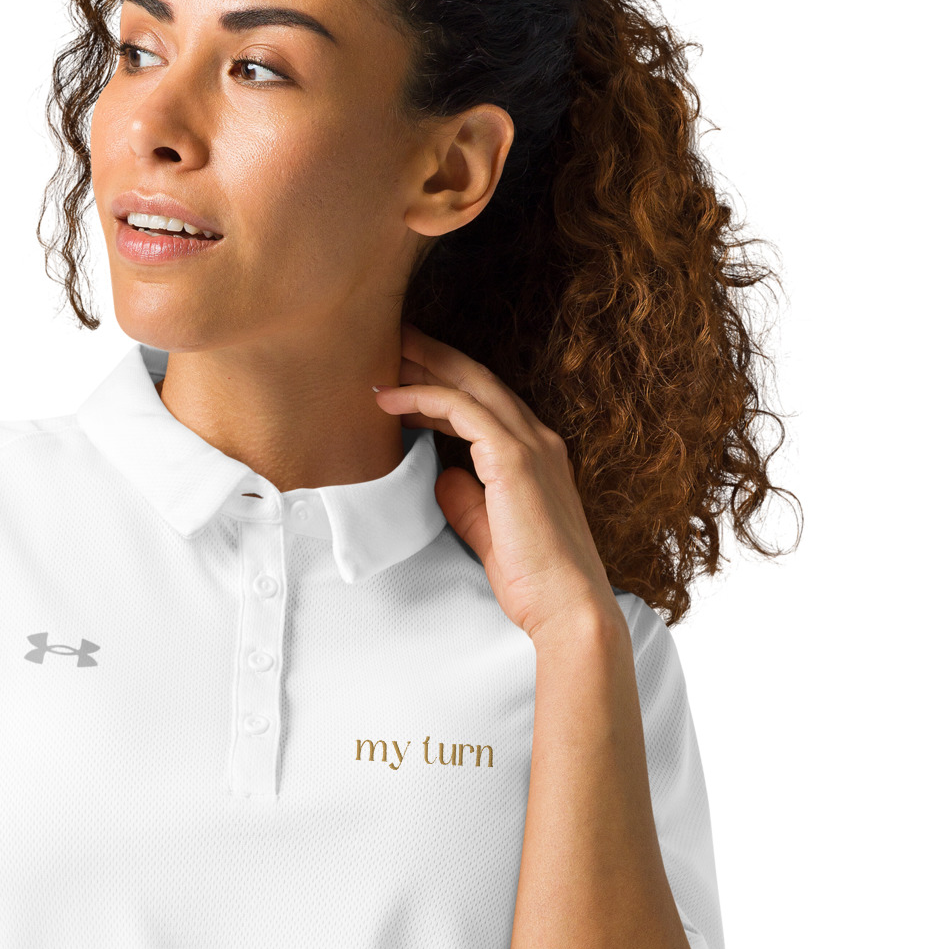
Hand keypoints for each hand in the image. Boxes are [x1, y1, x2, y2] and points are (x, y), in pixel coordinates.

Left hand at [375, 323, 621, 644]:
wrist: (567, 607)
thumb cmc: (534, 580)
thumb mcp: (489, 532)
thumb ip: (466, 500)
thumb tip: (442, 477)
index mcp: (537, 454)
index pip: (486, 402)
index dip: (443, 383)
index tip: (403, 378)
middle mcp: (538, 439)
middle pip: (476, 379)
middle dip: (431, 356)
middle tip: (389, 340)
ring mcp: (530, 445)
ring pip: (468, 385)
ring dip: (421, 368)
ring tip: (380, 359)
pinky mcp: (514, 460)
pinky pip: (461, 410)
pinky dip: (423, 398)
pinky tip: (389, 401)